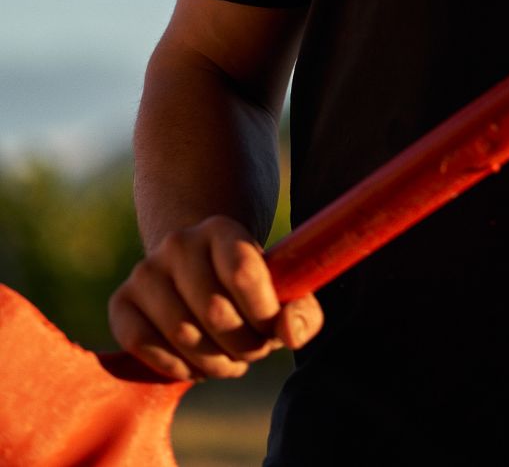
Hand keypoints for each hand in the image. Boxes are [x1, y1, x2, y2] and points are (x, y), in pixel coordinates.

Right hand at [108, 214, 323, 380]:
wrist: (197, 270)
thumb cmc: (248, 286)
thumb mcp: (282, 288)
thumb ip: (301, 311)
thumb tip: (289, 334)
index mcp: (221, 228)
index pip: (243, 274)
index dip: (264, 314)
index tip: (272, 328)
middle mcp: (179, 242)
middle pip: (215, 313)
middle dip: (243, 346)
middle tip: (253, 351)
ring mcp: (145, 270)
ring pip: (182, 334)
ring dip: (214, 363)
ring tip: (230, 360)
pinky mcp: (121, 301)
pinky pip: (144, 345)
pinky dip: (176, 367)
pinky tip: (196, 365)